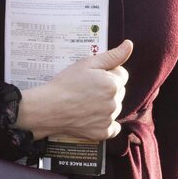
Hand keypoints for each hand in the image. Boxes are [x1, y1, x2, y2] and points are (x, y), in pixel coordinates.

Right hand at [16, 40, 132, 142]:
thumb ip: (112, 56)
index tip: (93, 76)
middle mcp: (114, 103)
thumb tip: (129, 45)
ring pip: (114, 108)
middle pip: (119, 91)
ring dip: (106, 105)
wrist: (48, 108)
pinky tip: (93, 118)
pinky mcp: (102, 133)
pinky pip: (112, 128)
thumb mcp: (87, 64)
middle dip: (108, 88)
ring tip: (86, 102)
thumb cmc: (65, 84)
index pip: (122, 75)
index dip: (108, 73)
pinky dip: (105, 123)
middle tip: (87, 89)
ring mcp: (109, 119)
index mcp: (113, 84)